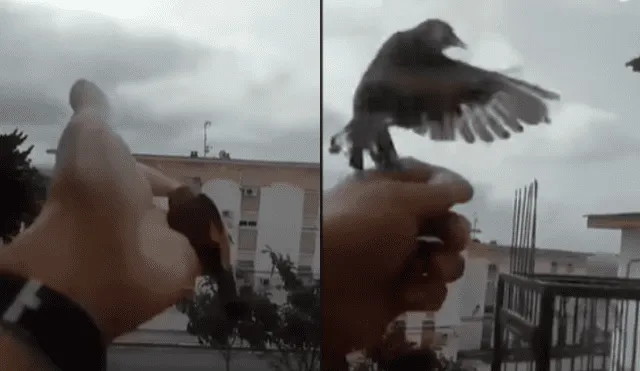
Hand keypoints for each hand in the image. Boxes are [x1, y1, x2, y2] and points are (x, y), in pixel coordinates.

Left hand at [0, 79, 230, 343]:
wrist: (100, 256)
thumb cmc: (93, 190)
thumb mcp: (90, 135)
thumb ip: (92, 111)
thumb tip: (84, 84)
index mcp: (116, 189)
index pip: (146, 182)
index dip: (160, 179)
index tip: (178, 180)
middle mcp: (138, 220)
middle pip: (171, 209)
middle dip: (190, 202)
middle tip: (219, 191)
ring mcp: (163, 246)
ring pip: (192, 232)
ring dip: (209, 221)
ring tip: (235, 207)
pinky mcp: (186, 269)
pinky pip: (209, 254)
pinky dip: (221, 244)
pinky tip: (234, 229)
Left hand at [322, 157, 472, 363]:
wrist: (325, 288)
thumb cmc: (361, 231)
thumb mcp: (398, 199)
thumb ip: (436, 192)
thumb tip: (465, 187)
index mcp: (384, 192)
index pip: (422, 179)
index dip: (446, 184)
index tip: (466, 194)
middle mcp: (392, 223)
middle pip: (440, 222)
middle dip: (454, 231)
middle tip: (451, 240)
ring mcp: (396, 261)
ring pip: (441, 259)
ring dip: (445, 265)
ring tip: (431, 269)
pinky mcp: (399, 295)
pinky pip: (430, 291)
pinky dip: (425, 292)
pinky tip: (408, 295)